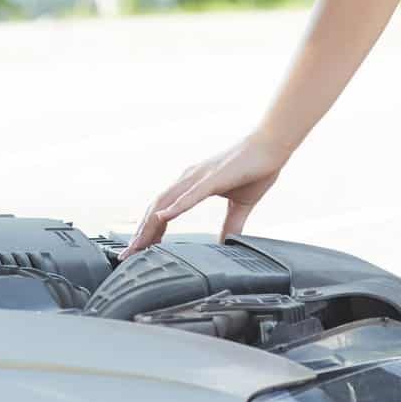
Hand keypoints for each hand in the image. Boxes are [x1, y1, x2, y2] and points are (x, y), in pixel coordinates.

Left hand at [119, 130, 294, 258]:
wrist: (272, 146)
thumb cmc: (256, 170)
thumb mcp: (240, 205)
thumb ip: (231, 225)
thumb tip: (226, 244)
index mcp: (193, 184)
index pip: (164, 210)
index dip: (149, 231)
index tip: (139, 251)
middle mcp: (190, 179)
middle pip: (157, 208)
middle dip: (141, 232)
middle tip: (128, 255)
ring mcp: (199, 176)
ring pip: (167, 202)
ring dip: (150, 224)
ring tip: (138, 244)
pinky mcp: (213, 177)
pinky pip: (191, 194)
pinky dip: (176, 206)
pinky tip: (164, 218)